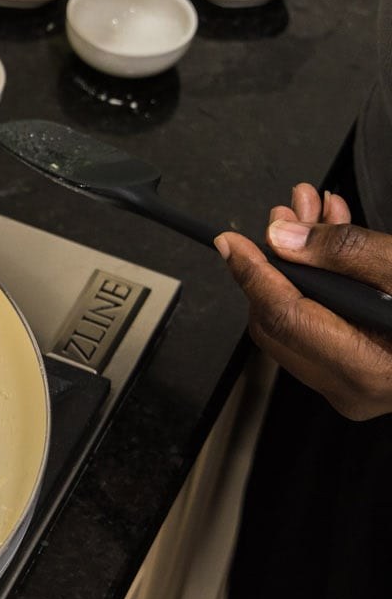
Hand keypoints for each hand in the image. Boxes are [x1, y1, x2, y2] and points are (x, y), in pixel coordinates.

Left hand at [216, 183, 391, 419]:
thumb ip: (352, 253)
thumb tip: (286, 237)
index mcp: (368, 371)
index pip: (283, 314)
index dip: (252, 271)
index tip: (230, 239)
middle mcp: (353, 390)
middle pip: (279, 318)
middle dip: (278, 257)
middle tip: (289, 208)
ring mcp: (352, 388)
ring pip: (294, 318)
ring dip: (298, 262)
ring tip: (312, 210)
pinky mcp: (355, 375)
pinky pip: (315, 324)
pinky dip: (317, 281)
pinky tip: (329, 238)